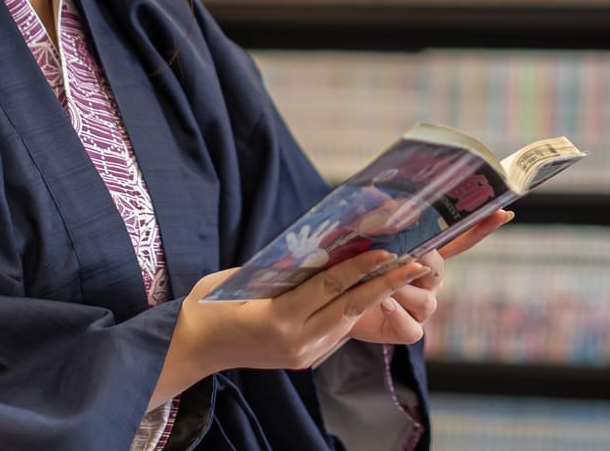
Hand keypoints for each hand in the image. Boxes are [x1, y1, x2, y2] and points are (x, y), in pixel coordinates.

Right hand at [164, 250, 429, 392]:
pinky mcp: (304, 359)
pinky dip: (354, 309)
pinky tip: (370, 292)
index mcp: (279, 320)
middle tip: (416, 263)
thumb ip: (282, 269)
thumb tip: (320, 250)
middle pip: (351, 307)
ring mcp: (303, 354)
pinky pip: (336, 330)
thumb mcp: (242, 278)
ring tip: (401, 274)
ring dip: (376, 296)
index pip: (331, 288)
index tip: (388, 251)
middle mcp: (297, 341)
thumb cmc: (210, 305)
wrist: (193, 349)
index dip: (363, 268)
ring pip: (348, 320)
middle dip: (387, 284)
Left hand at [346, 209, 515, 346]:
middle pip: (438, 270)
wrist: (327, 303)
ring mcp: (421, 307)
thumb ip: (377, 219)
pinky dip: (397, 316)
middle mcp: (429, 281)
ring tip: (379, 285)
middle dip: (418, 263)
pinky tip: (384, 305)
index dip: (482, 227)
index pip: (459, 239)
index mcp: (426, 255)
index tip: (504, 212)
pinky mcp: (407, 329)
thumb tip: (381, 194)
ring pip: (426, 300)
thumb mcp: (361, 238)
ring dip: (401, 289)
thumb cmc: (348, 266)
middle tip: (393, 258)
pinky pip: (413, 329)